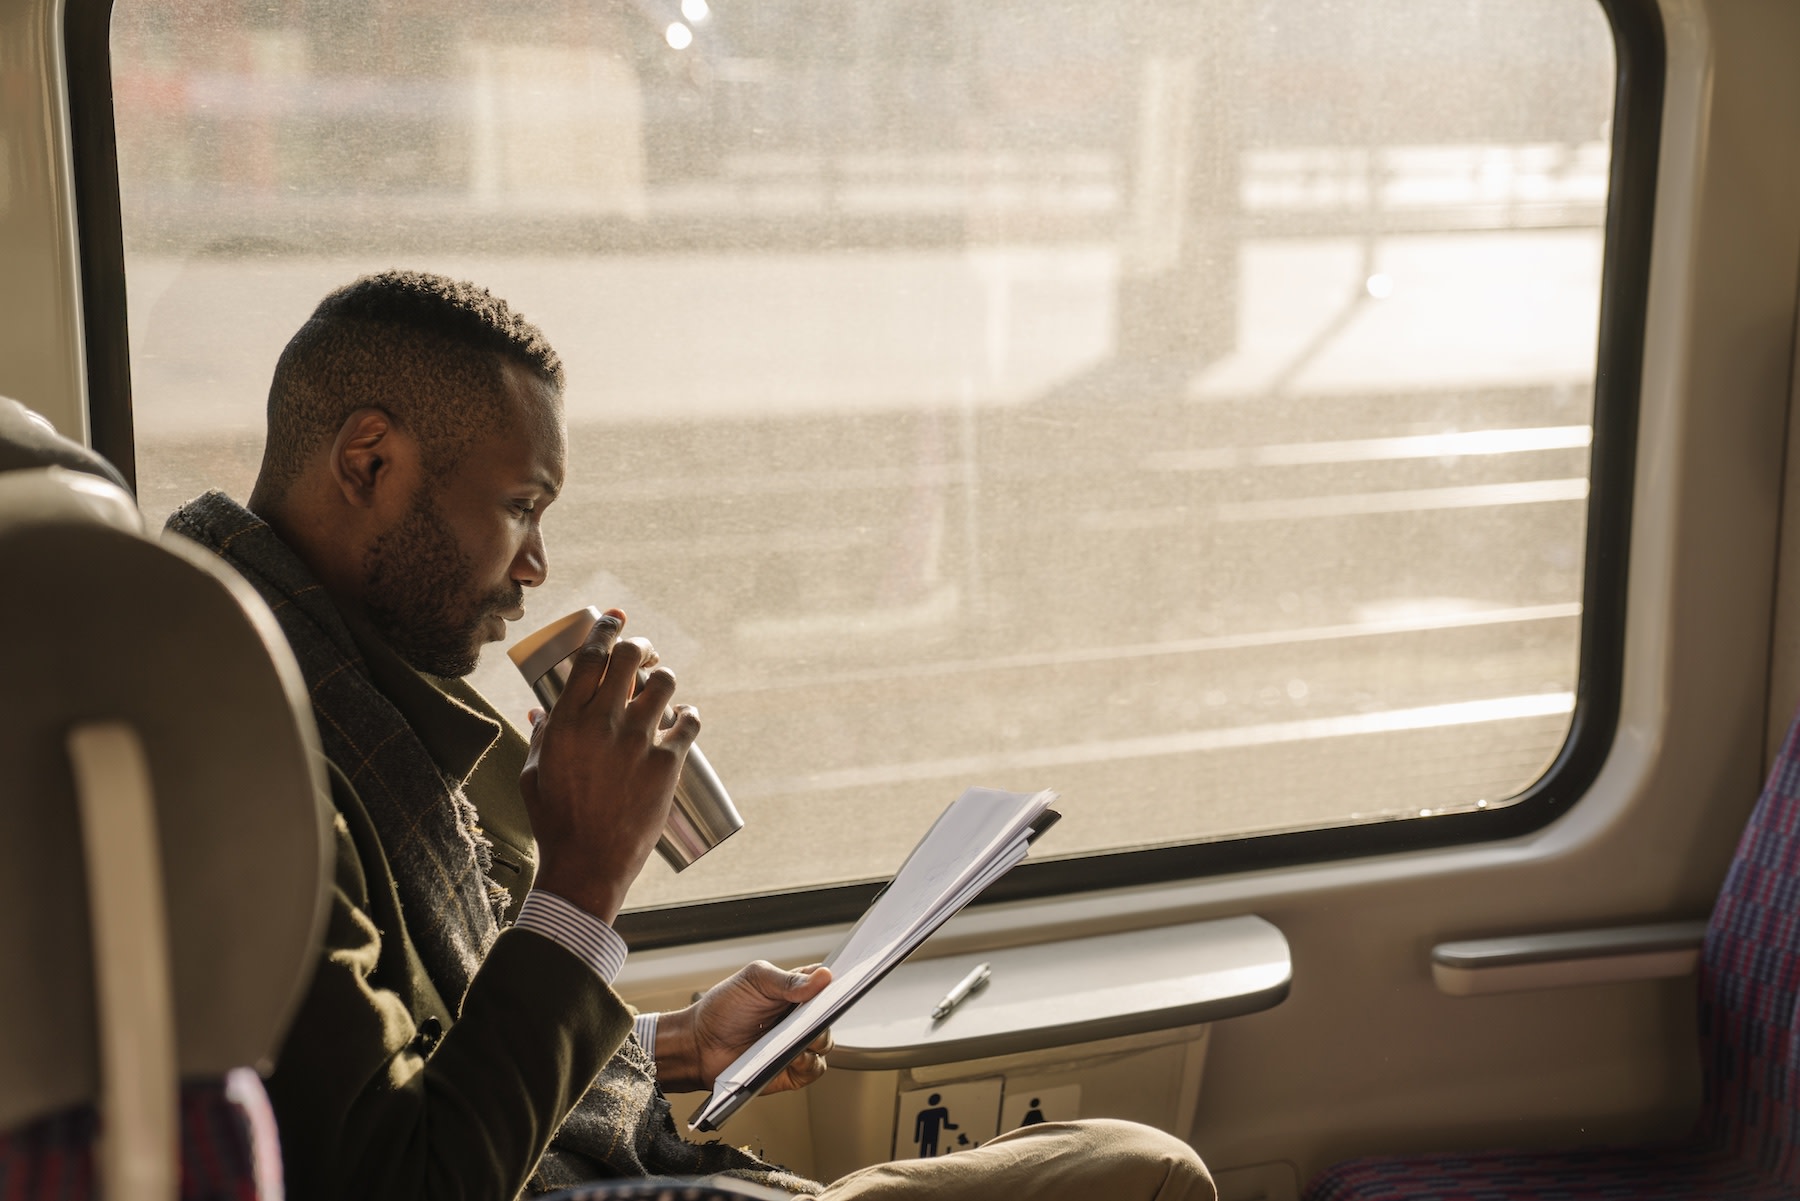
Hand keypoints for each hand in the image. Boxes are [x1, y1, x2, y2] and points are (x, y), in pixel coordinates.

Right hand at [519, 609, 699, 923]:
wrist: (588, 863)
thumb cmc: (555, 821)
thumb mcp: (534, 774)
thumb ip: (541, 736)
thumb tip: (540, 711)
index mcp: (566, 721)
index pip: (589, 656)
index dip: (605, 630)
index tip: (614, 619)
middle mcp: (603, 722)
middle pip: (629, 658)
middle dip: (639, 646)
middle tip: (642, 654)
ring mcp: (637, 741)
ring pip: (664, 683)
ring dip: (664, 678)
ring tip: (662, 688)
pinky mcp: (666, 763)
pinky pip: (690, 721)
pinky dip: (690, 715)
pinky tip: (686, 718)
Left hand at [654, 962, 833, 1093]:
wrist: (699, 1045)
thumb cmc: (723, 1009)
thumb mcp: (755, 981)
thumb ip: (788, 980)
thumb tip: (824, 978)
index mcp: (794, 991)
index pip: (826, 984)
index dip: (835, 984)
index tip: (839, 984)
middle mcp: (800, 1018)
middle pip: (830, 1015)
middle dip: (827, 1014)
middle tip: (818, 1012)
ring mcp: (797, 1044)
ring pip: (825, 1043)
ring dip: (818, 1039)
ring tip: (800, 1037)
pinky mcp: (791, 1071)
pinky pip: (814, 1069)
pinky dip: (808, 1063)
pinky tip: (794, 1056)